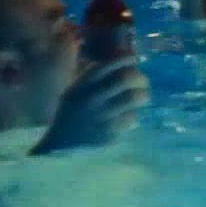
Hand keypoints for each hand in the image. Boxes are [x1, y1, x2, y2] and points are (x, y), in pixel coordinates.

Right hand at [32, 54, 150, 154]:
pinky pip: (132, 118)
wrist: (61, 148)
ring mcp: (101, 115)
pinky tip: (130, 119)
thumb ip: (93, 78)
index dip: (124, 59)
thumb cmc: (72, 116)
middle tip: (144, 83)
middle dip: (140, 78)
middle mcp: (91, 98)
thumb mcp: (75, 93)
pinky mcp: (109, 132)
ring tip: (142, 98)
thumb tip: (121, 59)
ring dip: (143, 96)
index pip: (107, 65)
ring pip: (133, 97)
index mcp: (81, 86)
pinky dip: (133, 117)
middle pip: (126, 78)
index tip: (134, 58)